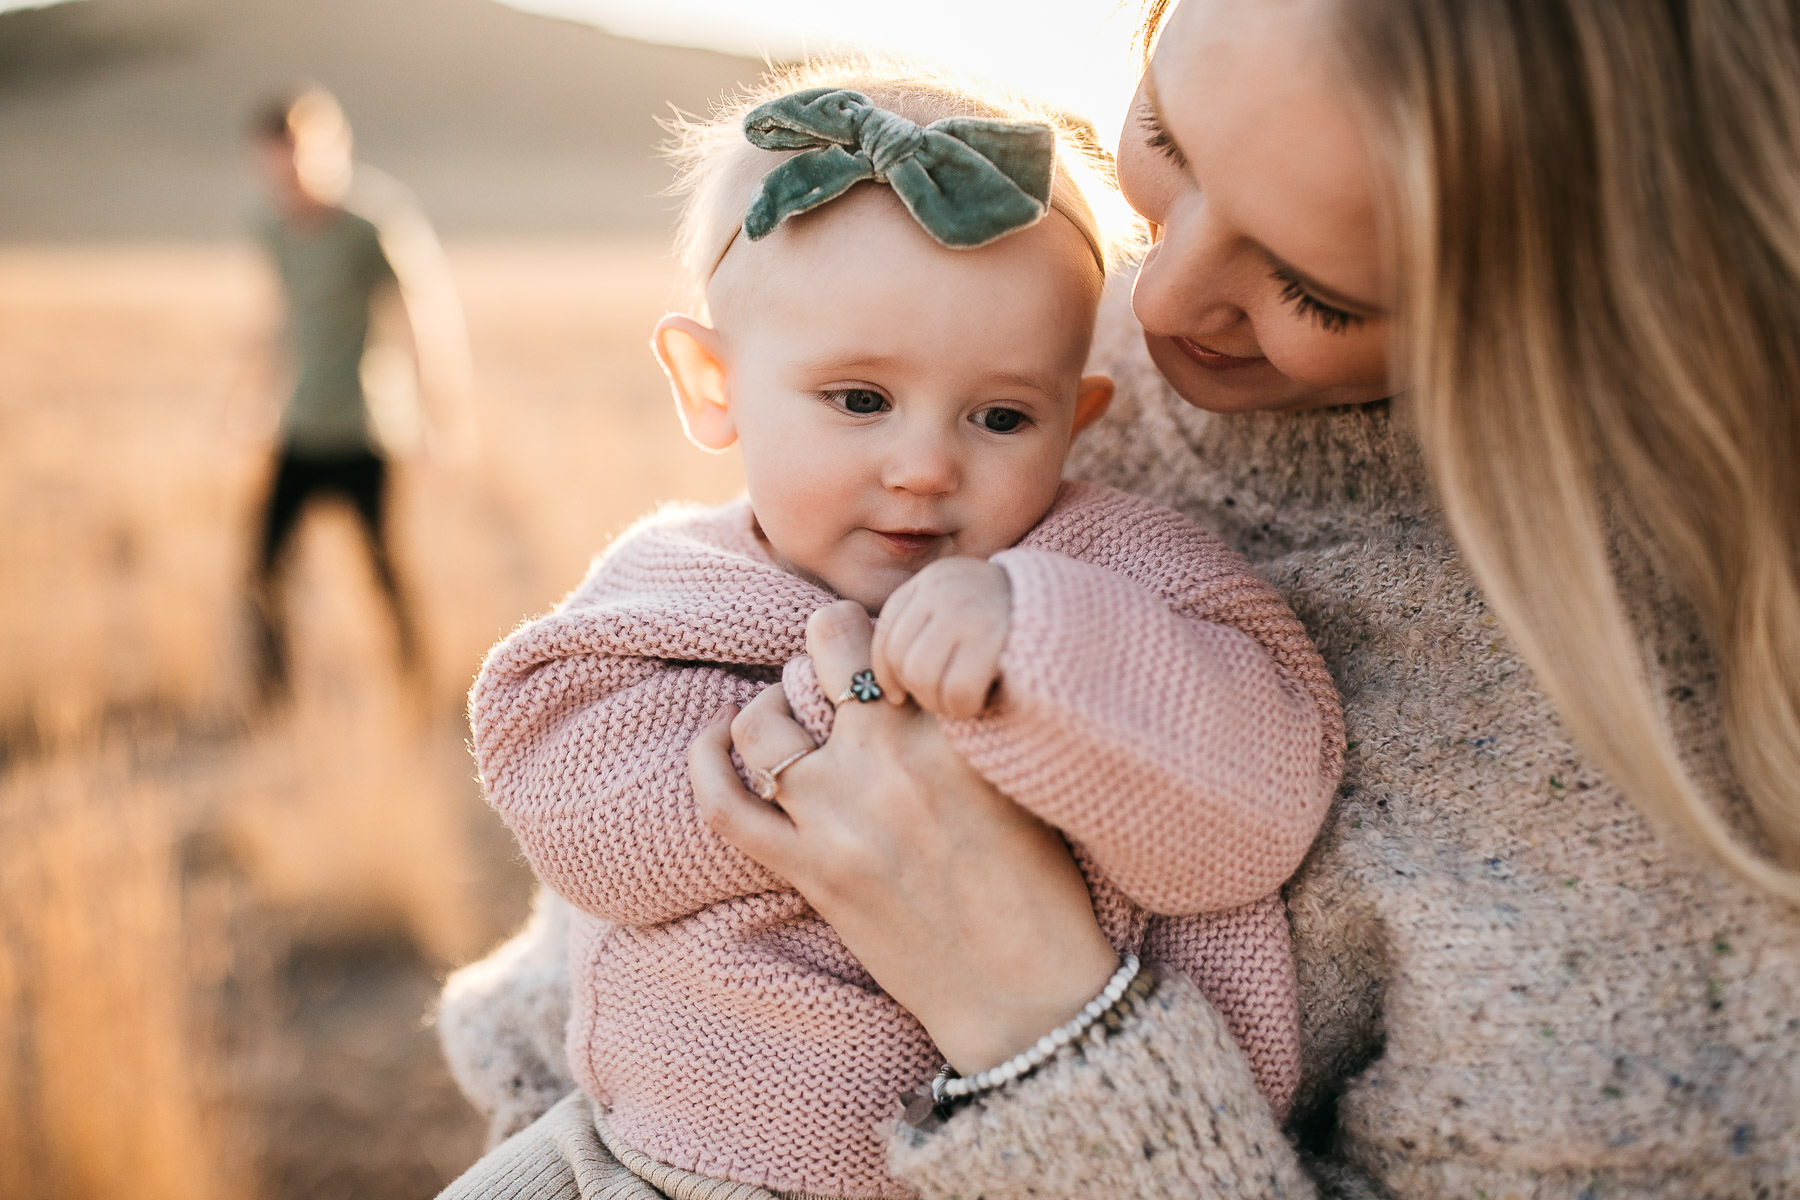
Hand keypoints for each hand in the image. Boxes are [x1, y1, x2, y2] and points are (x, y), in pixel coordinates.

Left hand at [689, 600, 1118, 1073]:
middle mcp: (886, 763)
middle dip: (826, 652)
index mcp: (948, 732)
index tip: (881, 648)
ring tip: (790, 719)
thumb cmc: (1040, 885)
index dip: (879, 633)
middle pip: (822, 655)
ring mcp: (838, 820)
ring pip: (764, 724)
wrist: (1022, 992)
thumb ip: (963, 720)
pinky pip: (727, 809)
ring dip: (770, 710)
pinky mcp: (809, 874)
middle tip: (835, 670)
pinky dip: (707, 767)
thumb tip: (915, 669)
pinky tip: (712, 740)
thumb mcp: (1018, 779)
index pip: (888, 637)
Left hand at [871, 557, 1010, 718]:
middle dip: (918, 691)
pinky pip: (956, 691)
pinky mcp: (991, 637)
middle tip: (945, 701)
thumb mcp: (964, 614)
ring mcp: (968, 609)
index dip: (885, 672)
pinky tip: (983, 703)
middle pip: (900, 657)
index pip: (887, 632)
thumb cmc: (1015, 629)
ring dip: (941, 703)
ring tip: (964, 702)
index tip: (898, 697)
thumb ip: (926, 628)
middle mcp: (945, 587)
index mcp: (934, 580)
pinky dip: (965, 709)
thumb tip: (871, 674)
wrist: (1079, 621)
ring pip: (922, 676)